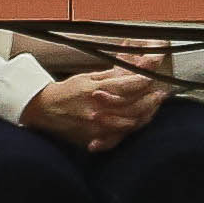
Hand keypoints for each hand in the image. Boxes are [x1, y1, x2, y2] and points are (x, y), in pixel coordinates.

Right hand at [22, 66, 162, 149]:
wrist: (44, 110)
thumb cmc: (67, 92)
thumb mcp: (89, 77)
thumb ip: (113, 73)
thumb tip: (133, 62)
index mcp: (95, 91)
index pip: (128, 85)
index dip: (144, 79)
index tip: (152, 76)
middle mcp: (98, 111)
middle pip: (134, 106)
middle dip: (150, 99)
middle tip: (160, 93)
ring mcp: (97, 128)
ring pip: (131, 123)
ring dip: (145, 114)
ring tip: (153, 106)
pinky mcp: (96, 139)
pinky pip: (119, 137)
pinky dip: (131, 130)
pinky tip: (138, 123)